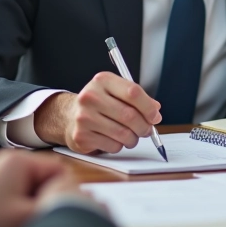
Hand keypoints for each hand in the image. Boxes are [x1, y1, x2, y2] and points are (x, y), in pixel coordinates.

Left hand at [0, 149, 72, 226]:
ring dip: (38, 202)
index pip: (60, 169)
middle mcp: (12, 160)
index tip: (59, 206)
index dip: (65, 190)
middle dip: (49, 196)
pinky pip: (26, 190)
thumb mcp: (28, 213)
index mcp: (20, 160)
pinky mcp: (1, 182)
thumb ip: (57, 203)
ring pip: (38, 185)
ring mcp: (6, 171)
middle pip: (49, 177)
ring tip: (27, 217)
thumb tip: (84, 199)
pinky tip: (20, 216)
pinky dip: (27, 204)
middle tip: (40, 214)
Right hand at [34, 72, 161, 153]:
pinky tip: (114, 139)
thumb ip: (137, 99)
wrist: (70, 116)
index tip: (155, 116)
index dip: (148, 107)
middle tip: (147, 130)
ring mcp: (84, 117)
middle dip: (144, 126)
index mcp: (102, 81)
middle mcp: (90, 96)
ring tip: (131, 136)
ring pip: (123, 134)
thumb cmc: (100, 104)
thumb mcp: (116, 92)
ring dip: (133, 138)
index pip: (132, 92)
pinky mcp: (81, 136)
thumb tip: (155, 111)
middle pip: (129, 115)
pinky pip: (113, 146)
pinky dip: (119, 146)